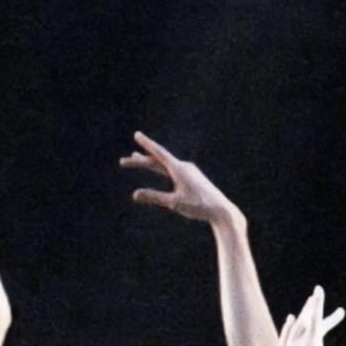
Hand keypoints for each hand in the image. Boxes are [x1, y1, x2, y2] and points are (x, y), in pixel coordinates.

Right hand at [121, 132, 242, 227]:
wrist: (222, 211)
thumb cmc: (199, 206)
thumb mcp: (174, 203)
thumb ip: (155, 197)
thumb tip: (135, 195)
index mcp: (179, 169)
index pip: (159, 153)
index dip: (147, 144)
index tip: (137, 135)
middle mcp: (184, 167)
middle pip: (158, 160)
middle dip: (140, 160)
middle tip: (123, 161)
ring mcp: (189, 172)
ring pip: (165, 164)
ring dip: (150, 162)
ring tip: (137, 157)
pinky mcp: (193, 178)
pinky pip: (173, 169)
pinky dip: (161, 167)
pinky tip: (160, 167)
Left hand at [256, 289, 344, 345]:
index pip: (315, 320)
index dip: (318, 304)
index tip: (318, 289)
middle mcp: (298, 344)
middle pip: (306, 320)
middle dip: (313, 306)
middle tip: (318, 293)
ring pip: (295, 326)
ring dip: (302, 313)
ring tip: (308, 304)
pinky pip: (285, 336)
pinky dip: (289, 326)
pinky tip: (292, 319)